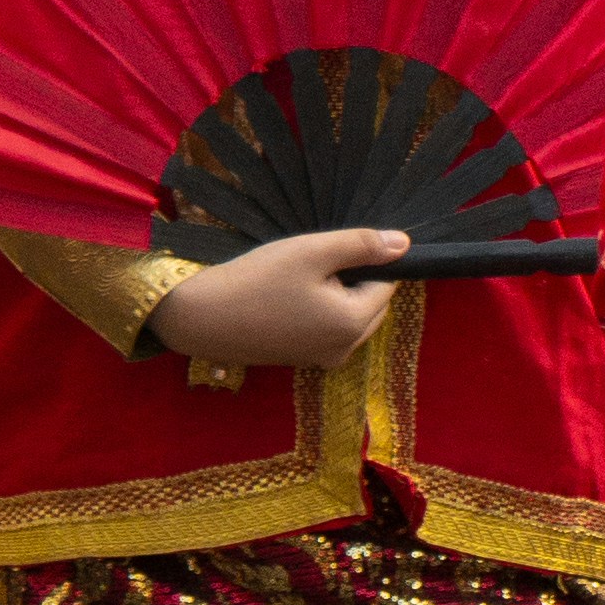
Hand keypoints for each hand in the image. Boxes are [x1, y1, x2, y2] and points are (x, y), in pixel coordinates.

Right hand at [152, 226, 411, 368]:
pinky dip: (319, 310)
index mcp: (352, 324)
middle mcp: (344, 350)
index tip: (332, 250)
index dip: (367, 261)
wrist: (200, 317)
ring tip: (298, 278)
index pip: (386, 286)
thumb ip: (361, 246)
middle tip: (313, 262)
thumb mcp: (312, 251)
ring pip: (350, 317)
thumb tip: (404, 244)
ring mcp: (322, 359)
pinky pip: (327, 329)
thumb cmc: (257, 279)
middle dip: (354, 280)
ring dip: (337, 294)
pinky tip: (288, 296)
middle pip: (371, 304)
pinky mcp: (302, 359)